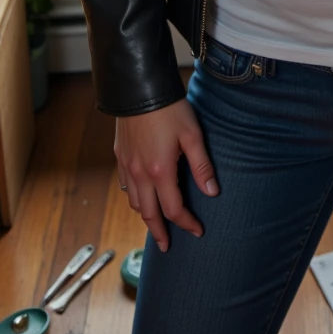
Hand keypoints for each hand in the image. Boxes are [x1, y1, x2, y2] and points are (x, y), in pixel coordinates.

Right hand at [114, 99, 218, 249]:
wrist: (138, 87)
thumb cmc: (169, 109)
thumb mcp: (192, 135)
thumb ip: (202, 166)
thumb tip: (212, 192)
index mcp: (159, 171)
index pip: (174, 209)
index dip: (187, 223)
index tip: (198, 231)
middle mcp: (139, 173)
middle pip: (148, 213)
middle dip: (159, 232)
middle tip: (166, 246)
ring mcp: (126, 165)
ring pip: (133, 201)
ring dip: (145, 215)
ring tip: (155, 222)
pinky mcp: (119, 155)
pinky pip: (124, 185)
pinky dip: (133, 196)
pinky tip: (140, 194)